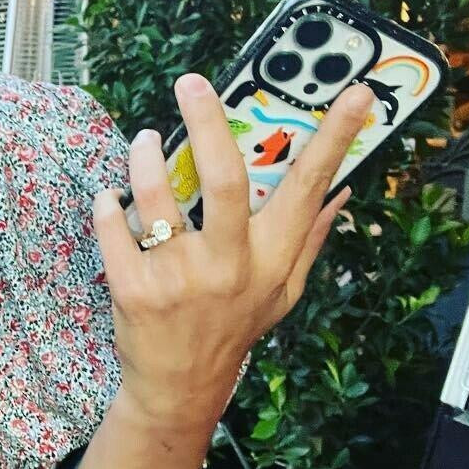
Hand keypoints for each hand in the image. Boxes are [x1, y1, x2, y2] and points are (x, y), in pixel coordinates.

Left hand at [94, 73, 372, 432]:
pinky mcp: (132, 289)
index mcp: (270, 258)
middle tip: (190, 82)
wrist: (178, 387)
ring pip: (156, 195)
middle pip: (225, 178)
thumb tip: (341, 190)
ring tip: (147, 140)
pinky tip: (113, 196)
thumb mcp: (280, 291)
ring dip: (145, 155)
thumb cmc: (231, 328)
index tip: (359, 93)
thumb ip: (307, 239)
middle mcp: (228, 265)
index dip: (336, 139)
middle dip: (207, 122)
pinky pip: (113, 226)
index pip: (310, 188)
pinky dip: (108, 202)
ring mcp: (178, 277)